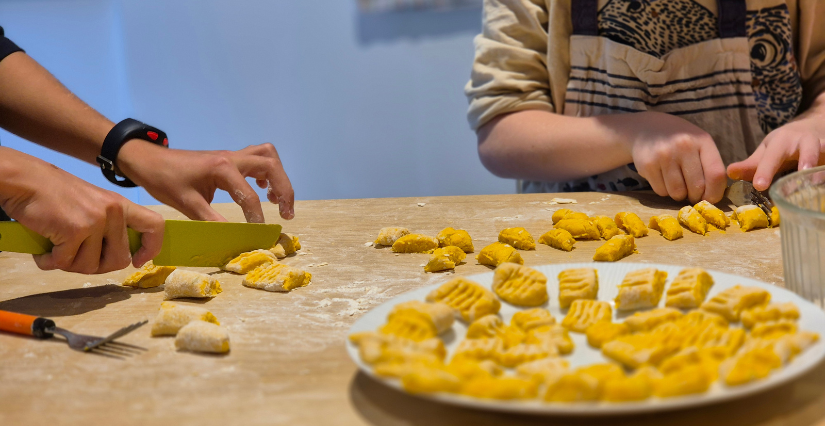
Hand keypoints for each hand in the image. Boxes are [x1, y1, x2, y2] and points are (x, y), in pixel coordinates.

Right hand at [0, 148, 163, 273]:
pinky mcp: (75, 231)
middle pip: (119, 260)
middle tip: (75, 258)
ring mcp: (96, 221)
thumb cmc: (53, 194)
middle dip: (95, 266)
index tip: (137, 261)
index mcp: (120, 205)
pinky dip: (49, 262)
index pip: (155, 226)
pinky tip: (43, 251)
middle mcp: (113, 212)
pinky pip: (65, 263)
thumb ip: (108, 225)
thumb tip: (120, 258)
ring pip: (90, 266)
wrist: (24, 179)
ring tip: (56, 250)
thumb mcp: (92, 204)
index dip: (150, 248)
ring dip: (69, 265)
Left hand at [118, 142, 294, 222]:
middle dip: (284, 189)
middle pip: (271, 166)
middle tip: (287, 213)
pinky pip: (257, 157)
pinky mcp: (228, 158)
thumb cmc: (164, 179)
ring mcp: (231, 156)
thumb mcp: (186, 203)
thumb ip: (211, 220)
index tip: (259, 232)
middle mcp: (231, 158)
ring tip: (278, 200)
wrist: (148, 160)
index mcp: (221, 168)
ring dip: (279, 176)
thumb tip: (231, 238)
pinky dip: (266, 172)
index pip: (249, 194)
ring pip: (267, 156)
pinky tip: (262, 189)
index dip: (257, 216)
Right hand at [610, 111, 726, 202]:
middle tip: (691, 192)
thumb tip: (712, 198)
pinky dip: (664, 190)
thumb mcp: (699, 144)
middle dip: (695, 196)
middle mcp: (683, 146)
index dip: (715, 193)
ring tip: (676, 182)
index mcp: (702, 141)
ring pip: (677, 192)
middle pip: (696, 187)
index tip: (711, 199)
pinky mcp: (647, 165)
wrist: (647, 129)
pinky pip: (661, 191)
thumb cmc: (679, 140)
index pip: (715, 174)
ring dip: (678, 194)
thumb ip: (709, 166)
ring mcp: (664, 156)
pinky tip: (663, 178)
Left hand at [727, 116, 824, 190]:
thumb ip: (751, 165)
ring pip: (824, 150)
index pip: (772, 156)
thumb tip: (728, 173)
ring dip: (822, 163)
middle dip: (806, 159)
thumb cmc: (785, 144)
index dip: (766, 170)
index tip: (760, 185)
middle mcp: (805, 140)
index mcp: (783, 140)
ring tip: (818, 179)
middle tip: (801, 172)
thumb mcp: (767, 152)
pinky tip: (823, 183)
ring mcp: (822, 145)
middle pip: (807, 149)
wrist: (813, 126)